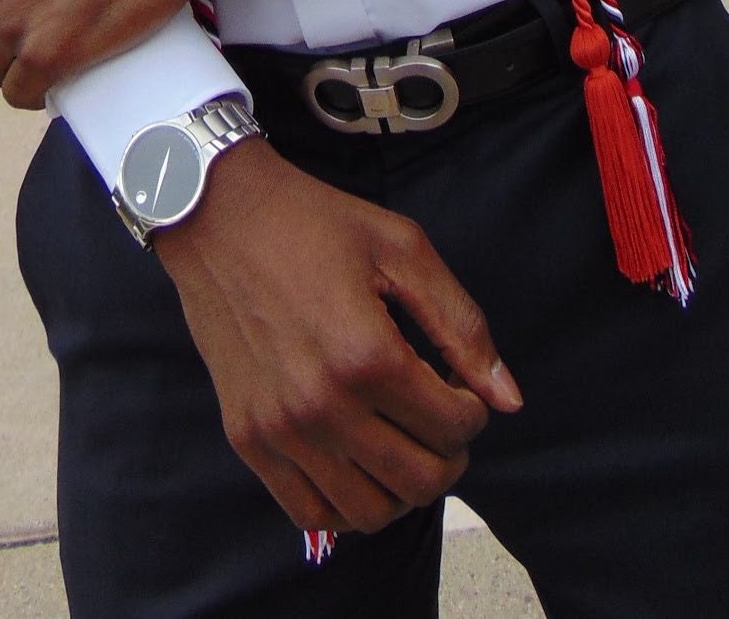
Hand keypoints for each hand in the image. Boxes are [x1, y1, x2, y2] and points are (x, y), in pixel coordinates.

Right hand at [156, 137, 521, 535]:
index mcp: (367, 354)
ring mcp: (280, 429)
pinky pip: (310, 513)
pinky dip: (346, 506)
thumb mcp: (402, 250)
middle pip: (420, 481)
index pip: (454, 426)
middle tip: (442, 420)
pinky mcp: (248, 438)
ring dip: (403, 488)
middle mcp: (322, 405)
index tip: (460, 384)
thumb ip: (463, 325)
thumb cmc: (315, 224)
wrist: (219, 216)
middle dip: (450, 455)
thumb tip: (509, 399)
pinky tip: (359, 464)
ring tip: (404, 444)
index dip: (474, 409)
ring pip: (369, 512)